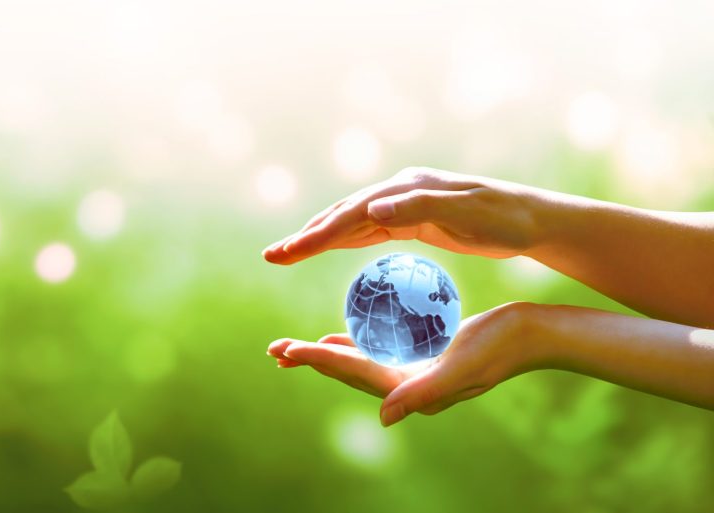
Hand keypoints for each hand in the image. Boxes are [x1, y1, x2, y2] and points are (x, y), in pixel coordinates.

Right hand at [262, 167, 545, 264]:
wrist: (533, 219)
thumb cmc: (505, 219)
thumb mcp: (466, 214)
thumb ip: (418, 208)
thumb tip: (371, 208)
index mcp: (407, 189)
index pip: (353, 213)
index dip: (318, 234)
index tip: (289, 252)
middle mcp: (400, 192)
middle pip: (343, 214)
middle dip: (307, 236)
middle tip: (272, 256)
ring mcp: (405, 204)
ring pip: (351, 222)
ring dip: (319, 238)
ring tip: (286, 254)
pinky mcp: (413, 219)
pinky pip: (369, 231)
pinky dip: (343, 240)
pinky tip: (328, 248)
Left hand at [267, 302, 542, 425]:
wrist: (532, 337)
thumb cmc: (500, 348)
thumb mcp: (461, 368)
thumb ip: (422, 394)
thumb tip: (385, 417)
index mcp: (411, 389)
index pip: (353, 372)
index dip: (317, 360)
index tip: (286, 350)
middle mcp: (407, 385)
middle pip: (346, 372)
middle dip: (309, 361)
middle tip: (274, 350)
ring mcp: (414, 371)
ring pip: (357, 362)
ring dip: (325, 356)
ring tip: (293, 351)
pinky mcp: (422, 356)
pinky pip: (377, 350)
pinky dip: (353, 344)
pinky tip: (339, 336)